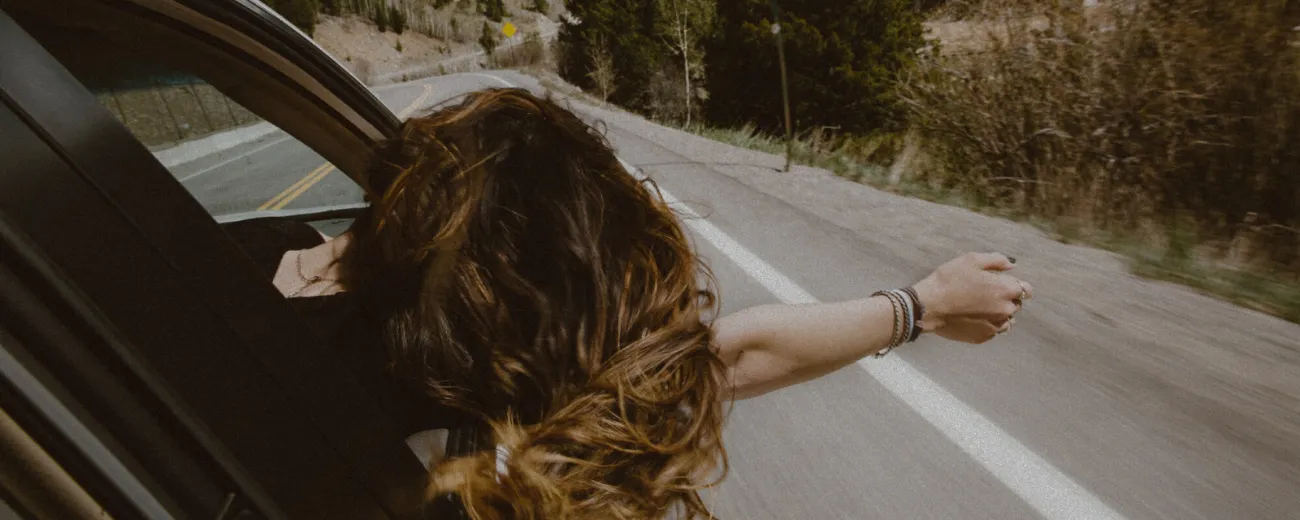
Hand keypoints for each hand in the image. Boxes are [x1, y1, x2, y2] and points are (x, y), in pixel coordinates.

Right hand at [911, 252, 1032, 343]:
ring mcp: (995, 326)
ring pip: (1006, 320)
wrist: (928, 306)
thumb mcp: (971, 260)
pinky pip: (992, 330)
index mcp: (1006, 290)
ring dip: (998, 313)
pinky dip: (986, 324)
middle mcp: (1005, 310)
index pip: (1027, 290)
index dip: (1015, 285)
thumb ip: (997, 260)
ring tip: (979, 307)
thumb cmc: (949, 280)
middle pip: (1016, 305)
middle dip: (1006, 299)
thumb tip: (1012, 265)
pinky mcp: (983, 337)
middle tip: (984, 293)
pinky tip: (972, 317)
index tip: (1002, 283)